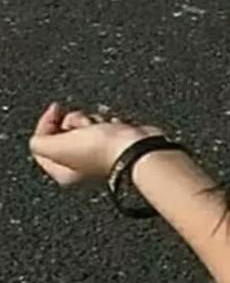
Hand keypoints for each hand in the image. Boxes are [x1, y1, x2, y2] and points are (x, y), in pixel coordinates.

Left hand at [29, 102, 160, 187]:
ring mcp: (100, 154)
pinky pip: (105, 123)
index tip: (56, 108)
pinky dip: (109, 120)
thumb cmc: (102, 150)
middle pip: (65, 132)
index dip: (47, 123)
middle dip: (75, 121)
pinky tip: (115, 125)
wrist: (137, 147)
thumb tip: (44, 132)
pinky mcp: (117, 142)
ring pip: (86, 125)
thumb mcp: (56, 147)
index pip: (43, 143)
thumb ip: (39, 141)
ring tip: (104, 126)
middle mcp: (81, 166)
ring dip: (93, 119)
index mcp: (64, 173)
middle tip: (85, 127)